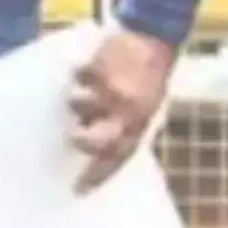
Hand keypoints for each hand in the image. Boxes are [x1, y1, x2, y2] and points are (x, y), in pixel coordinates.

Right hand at [69, 28, 175, 192]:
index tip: (78, 189)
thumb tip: (90, 133)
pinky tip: (87, 67)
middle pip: (98, 140)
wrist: (154, 38)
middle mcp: (128, 111)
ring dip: (77, 99)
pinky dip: (78, 72)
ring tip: (84, 89)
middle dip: (82, 141)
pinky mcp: (99, 70)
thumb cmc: (149, 74)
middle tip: (72, 136)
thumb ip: (122, 121)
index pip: (118, 158)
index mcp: (140, 122)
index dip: (98, 175)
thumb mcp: (144, 104)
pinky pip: (77, 77)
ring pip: (79, 105)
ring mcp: (113, 91)